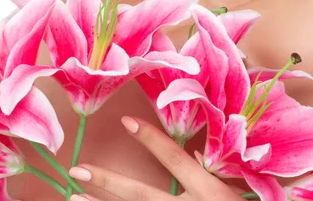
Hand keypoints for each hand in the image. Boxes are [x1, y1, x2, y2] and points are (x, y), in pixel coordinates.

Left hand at [68, 116, 245, 199]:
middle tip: (78, 170)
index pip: (176, 160)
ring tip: (75, 199)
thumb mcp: (236, 195)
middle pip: (142, 197)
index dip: (151, 140)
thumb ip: (213, 176)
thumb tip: (196, 157)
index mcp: (209, 194)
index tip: (126, 120)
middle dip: (109, 183)